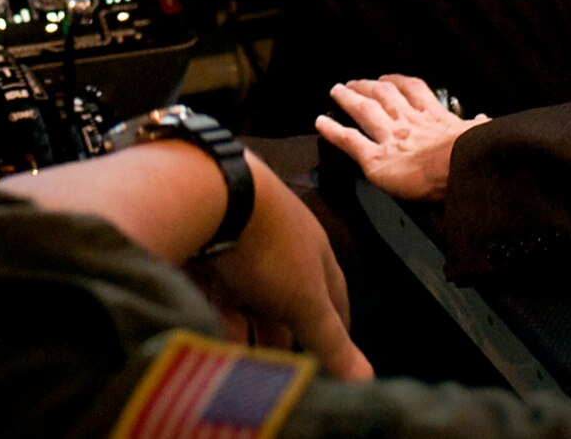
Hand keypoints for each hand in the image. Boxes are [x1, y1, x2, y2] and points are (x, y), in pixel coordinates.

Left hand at [197, 156, 372, 381]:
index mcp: (314, 252)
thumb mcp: (306, 301)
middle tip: (283, 376)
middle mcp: (280, 246)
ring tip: (242, 367)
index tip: (336, 358)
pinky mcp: (204, 248)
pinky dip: (216, 316)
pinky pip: (215, 291)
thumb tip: (367, 378)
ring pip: (248, 299)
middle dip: (286, 338)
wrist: (205, 192)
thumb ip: (332, 341)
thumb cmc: (267, 244)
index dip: (336, 330)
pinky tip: (208, 335)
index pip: (335, 297)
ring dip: (248, 333)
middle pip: (288, 301)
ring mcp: (241, 244)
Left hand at [315, 75, 487, 202]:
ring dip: (348, 98)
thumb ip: (479, 127)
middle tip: (355, 81)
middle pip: (384, 96)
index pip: (415, 91)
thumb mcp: (483, 135)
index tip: (389, 79)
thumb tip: (484, 118)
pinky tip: (320, 122)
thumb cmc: (476, 156)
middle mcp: (409, 122)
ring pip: (364, 110)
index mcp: (435, 118)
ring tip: (336, 89)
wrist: (461, 171)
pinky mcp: (376, 159)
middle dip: (368, 86)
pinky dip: (333, 130)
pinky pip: (349, 141)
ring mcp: (391, 138)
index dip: (399, 82)